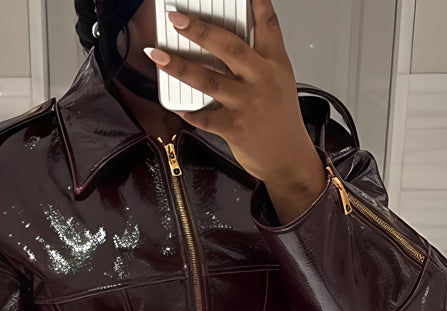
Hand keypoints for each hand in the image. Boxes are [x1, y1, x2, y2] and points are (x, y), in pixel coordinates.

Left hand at [145, 0, 326, 207]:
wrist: (288, 160)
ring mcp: (248, 104)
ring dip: (179, 66)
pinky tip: (176, 105)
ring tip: (158, 55)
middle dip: (199, 31)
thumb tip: (224, 43)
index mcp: (275, 63)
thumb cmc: (281, 121)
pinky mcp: (235, 128)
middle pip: (229, 46)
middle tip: (177, 19)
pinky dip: (188, 111)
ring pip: (209, 80)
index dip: (256, 1)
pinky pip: (204, 117)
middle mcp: (262, 79)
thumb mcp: (280, 81)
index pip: (267, 23)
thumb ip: (258, 59)